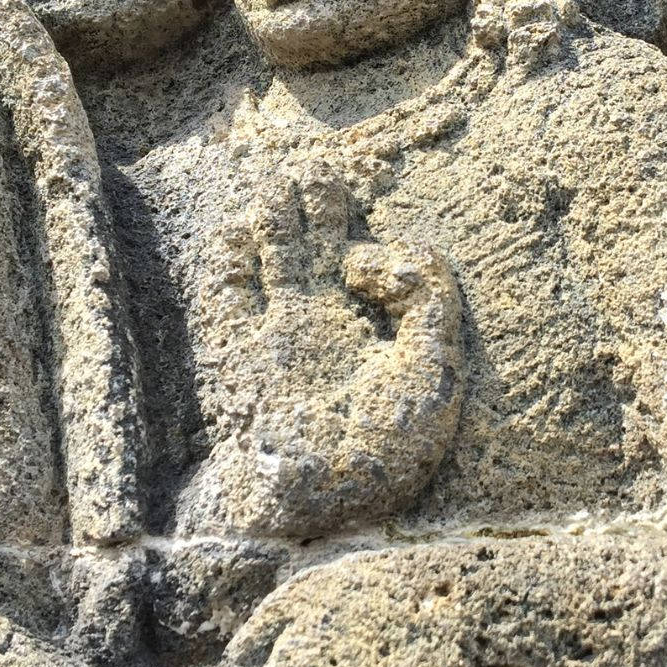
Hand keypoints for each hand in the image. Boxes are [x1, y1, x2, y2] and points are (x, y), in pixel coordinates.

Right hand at [189, 167, 464, 537]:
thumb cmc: (390, 446)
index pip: (368, 260)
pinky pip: (231, 301)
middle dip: (316, 205)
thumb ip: (426, 297)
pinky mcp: (246, 358)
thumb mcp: (435, 364)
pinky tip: (239, 231)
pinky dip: (232, 265)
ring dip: (276, 220)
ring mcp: (281, 337)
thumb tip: (366, 254)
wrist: (335, 504)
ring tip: (278, 180)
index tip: (366, 236)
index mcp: (373, 327)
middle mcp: (326, 326)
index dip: (370, 234)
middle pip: (316, 246)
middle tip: (318, 163)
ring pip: (275, 260)